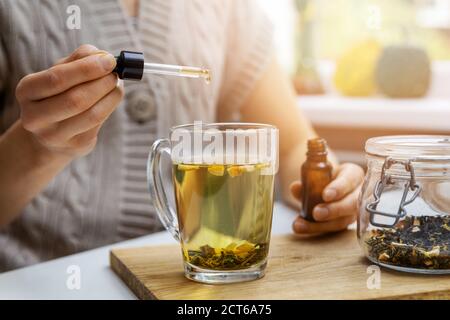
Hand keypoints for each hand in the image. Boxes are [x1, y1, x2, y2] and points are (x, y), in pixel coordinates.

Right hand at [15, 44, 123, 158]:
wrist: (52, 132)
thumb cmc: (58, 94)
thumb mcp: (60, 72)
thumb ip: (79, 59)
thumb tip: (103, 56)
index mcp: (27, 91)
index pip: (57, 79)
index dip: (87, 69)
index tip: (109, 60)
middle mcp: (35, 117)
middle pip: (76, 99)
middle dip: (102, 83)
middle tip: (115, 73)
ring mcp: (55, 135)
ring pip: (91, 114)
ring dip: (111, 96)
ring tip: (117, 84)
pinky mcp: (75, 145)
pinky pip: (99, 123)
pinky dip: (110, 107)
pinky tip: (112, 97)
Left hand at [290, 163, 363, 234]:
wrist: (325, 185)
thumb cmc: (323, 176)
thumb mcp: (316, 174)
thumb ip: (307, 180)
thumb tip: (296, 188)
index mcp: (353, 174)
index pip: (349, 180)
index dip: (338, 188)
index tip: (325, 195)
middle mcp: (358, 194)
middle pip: (352, 204)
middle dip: (334, 210)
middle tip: (316, 213)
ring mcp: (353, 212)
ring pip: (342, 221)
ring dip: (320, 225)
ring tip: (299, 224)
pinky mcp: (344, 223)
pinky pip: (332, 230)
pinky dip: (314, 229)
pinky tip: (300, 227)